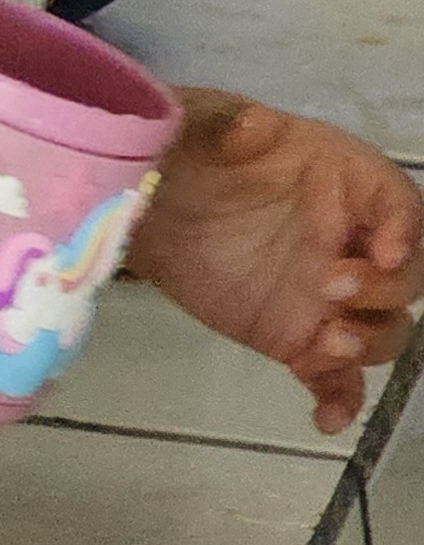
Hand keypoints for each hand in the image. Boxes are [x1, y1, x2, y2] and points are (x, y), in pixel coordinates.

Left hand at [127, 92, 422, 433]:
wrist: (146, 202)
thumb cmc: (190, 153)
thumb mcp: (201, 126)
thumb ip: (227, 125)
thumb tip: (251, 125)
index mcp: (347, 185)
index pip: (401, 208)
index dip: (405, 230)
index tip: (384, 251)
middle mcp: (353, 244)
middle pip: (406, 280)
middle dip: (382, 291)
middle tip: (327, 287)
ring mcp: (328, 297)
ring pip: (382, 331)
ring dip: (367, 345)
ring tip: (323, 346)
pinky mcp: (297, 336)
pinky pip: (335, 376)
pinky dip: (339, 398)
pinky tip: (326, 419)